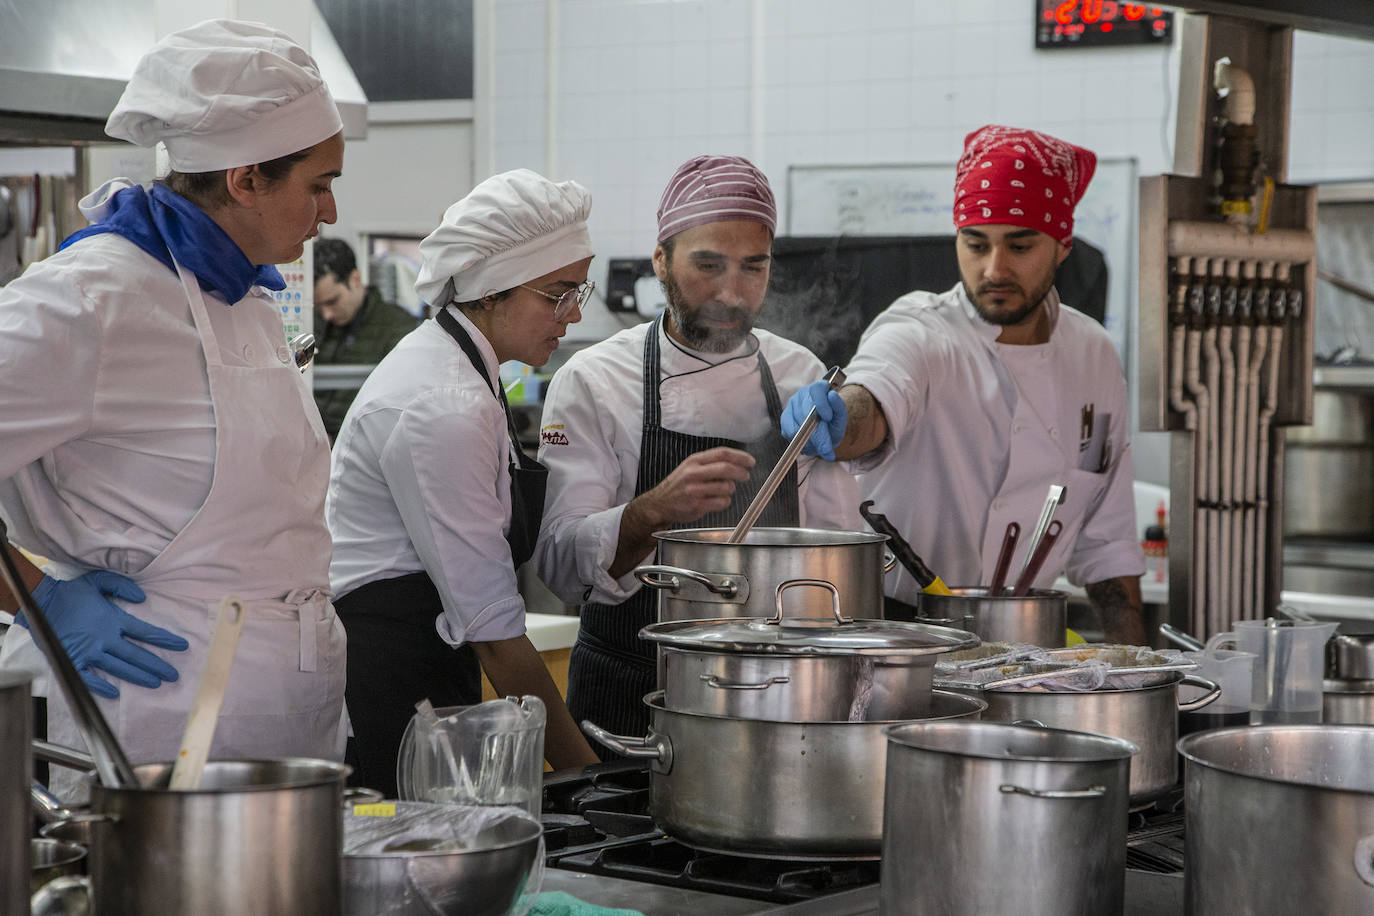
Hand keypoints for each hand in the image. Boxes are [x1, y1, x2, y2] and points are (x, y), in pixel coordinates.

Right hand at [16, 571, 188, 698]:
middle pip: (136, 655)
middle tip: (174, 676)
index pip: (146, 632)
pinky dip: (100, 687)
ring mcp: (88, 652)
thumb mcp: (99, 580)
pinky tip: (114, 693)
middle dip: (157, 666)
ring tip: (155, 684)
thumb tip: (143, 598)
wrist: (39, 602)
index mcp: (113, 620)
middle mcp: (104, 638)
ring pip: (118, 668)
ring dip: (138, 677)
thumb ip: (122, 586)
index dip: (165, 640)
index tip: (182, 646)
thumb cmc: (71, 592)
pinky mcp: (71, 661)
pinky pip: (87, 678)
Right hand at [640, 447, 754, 526]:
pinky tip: (716, 501)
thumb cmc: (679, 484)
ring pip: (727, 487)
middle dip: (741, 472)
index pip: (722, 453)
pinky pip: (722, 502)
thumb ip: (711, 462)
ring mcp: (695, 490)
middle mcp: (694, 473)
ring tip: (722, 491)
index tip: (750, 461)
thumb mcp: (691, 466)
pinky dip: (724, 502)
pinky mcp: (697, 505)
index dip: (740, 457)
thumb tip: (737, 461)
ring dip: (730, 489)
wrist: (659, 503)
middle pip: (726, 468)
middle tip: (746, 476)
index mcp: (694, 461)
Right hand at [781, 380, 846, 460]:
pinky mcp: (784, 418)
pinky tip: (810, 446)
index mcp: (818, 388)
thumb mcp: (841, 417)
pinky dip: (799, 442)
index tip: (829, 418)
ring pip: (795, 425)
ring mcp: (791, 405)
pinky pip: (788, 432)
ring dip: (809, 441)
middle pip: (804, 412)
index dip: (821, 404)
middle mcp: (802, 394)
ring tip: (820, 449)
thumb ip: (839, 407)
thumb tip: (832, 395)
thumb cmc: (833, 422)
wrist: (825, 429)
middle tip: (826, 448)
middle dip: (816, 433)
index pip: (816, 390)